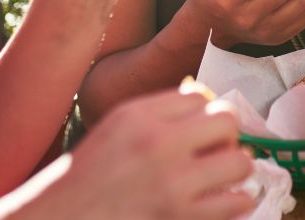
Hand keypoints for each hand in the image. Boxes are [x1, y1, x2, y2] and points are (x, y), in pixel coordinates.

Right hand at [45, 88, 253, 219]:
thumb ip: (157, 112)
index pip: (200, 97)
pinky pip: (237, 202)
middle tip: (215, 150)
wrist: (65, 217)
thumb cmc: (90, 177)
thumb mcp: (115, 128)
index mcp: (138, 116)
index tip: (201, 129)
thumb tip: (206, 101)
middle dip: (226, 136)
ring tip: (221, 176)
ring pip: (239, 162)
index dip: (205, 113)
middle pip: (227, 121)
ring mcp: (172, 184)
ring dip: (235, 169)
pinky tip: (222, 200)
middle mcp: (157, 144)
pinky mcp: (182, 218)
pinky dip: (236, 201)